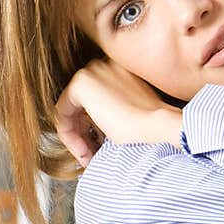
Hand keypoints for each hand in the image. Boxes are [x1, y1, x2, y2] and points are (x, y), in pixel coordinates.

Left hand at [54, 59, 183, 165]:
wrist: (159, 127)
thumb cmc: (153, 129)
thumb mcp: (132, 117)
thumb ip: (114, 114)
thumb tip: (98, 130)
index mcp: (121, 73)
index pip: (97, 101)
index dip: (95, 128)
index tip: (100, 147)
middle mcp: (106, 66)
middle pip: (82, 106)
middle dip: (85, 134)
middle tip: (91, 155)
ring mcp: (94, 71)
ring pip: (72, 111)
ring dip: (78, 138)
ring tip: (89, 157)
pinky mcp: (81, 83)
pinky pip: (63, 113)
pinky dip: (70, 135)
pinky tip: (83, 150)